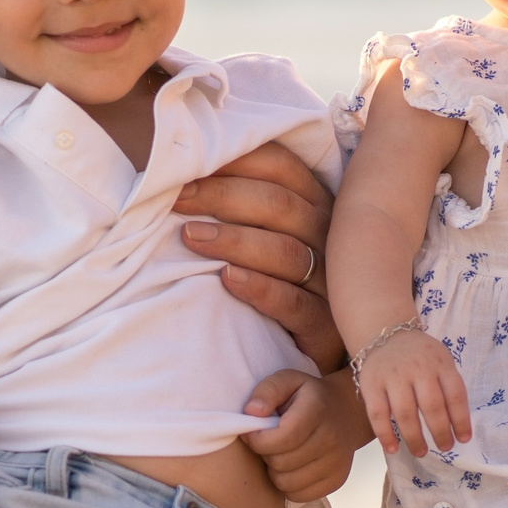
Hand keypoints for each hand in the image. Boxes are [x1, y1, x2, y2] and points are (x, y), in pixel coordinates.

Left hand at [177, 142, 340, 372]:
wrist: (317, 345)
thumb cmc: (273, 279)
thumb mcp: (263, 232)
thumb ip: (238, 201)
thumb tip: (182, 174)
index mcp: (312, 202)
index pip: (280, 166)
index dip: (234, 161)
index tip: (185, 165)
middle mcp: (327, 236)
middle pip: (280, 204)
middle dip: (222, 196)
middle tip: (176, 199)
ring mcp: (330, 282)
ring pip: (286, 252)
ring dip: (234, 240)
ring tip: (190, 237)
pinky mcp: (324, 325)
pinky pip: (293, 303)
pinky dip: (260, 289)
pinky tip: (227, 280)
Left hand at [243, 368, 371, 501]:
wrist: (347, 411)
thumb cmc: (309, 396)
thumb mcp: (287, 380)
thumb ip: (266, 391)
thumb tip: (252, 412)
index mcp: (317, 410)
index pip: (283, 437)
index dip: (258, 440)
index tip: (251, 434)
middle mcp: (332, 438)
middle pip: (281, 462)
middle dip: (266, 454)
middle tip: (268, 442)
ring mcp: (337, 462)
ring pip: (286, 483)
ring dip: (275, 471)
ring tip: (280, 453)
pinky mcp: (337, 480)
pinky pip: (299, 496)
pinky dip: (288, 485)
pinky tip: (291, 467)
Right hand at [359, 329, 472, 455]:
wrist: (385, 335)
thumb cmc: (419, 356)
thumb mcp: (441, 361)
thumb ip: (448, 387)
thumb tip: (458, 427)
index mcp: (440, 363)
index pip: (455, 394)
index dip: (461, 420)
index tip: (463, 439)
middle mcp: (418, 368)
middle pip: (432, 406)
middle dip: (440, 432)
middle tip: (445, 448)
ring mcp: (393, 376)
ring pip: (405, 413)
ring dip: (414, 438)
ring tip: (421, 452)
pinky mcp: (371, 384)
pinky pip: (378, 414)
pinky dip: (385, 434)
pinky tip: (392, 449)